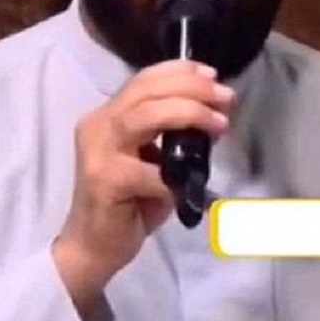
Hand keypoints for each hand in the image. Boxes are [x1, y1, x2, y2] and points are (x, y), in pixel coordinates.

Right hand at [52, 59, 233, 315]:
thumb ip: (169, 133)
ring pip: (145, 117)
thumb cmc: (128, 203)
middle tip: (225, 98)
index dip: (179, 72)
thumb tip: (212, 114)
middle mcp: (98, 126)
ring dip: (188, 114)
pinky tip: (189, 186)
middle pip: (146, 91)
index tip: (212, 75)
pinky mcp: (105, 180)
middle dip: (191, 89)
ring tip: (219, 124)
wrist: (93, 247)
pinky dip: (175, 177)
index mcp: (107, 116)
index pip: (143, 80)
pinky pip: (150, 172)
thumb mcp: (151, 160)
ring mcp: (98, 152)